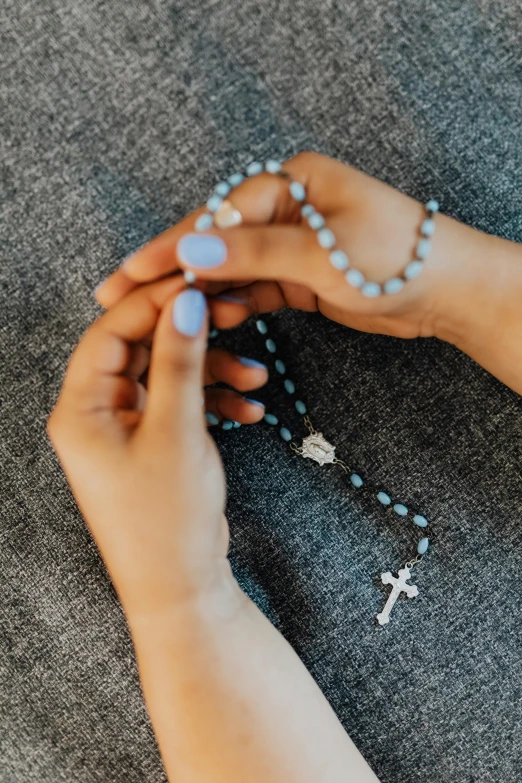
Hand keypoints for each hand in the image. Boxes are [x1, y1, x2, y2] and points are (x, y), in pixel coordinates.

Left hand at [47, 278, 267, 615]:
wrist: (183, 587)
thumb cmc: (166, 520)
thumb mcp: (176, 432)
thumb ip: (180, 361)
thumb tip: (186, 300)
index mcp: (81, 409)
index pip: (113, 331)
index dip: (157, 301)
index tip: (202, 282)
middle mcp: (97, 413)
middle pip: (143, 346)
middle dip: (193, 333)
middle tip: (235, 312)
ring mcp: (126, 427)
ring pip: (169, 373)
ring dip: (213, 369)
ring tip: (255, 377)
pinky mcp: (154, 441)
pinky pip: (182, 401)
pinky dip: (215, 399)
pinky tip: (249, 409)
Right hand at [95, 151, 521, 393]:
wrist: (449, 290)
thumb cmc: (398, 257)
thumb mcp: (323, 253)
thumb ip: (255, 251)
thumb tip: (190, 245)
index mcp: (292, 182)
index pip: (217, 213)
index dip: (171, 245)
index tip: (132, 272)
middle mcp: (289, 206)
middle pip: (217, 238)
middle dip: (173, 268)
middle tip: (123, 295)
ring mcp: (294, 242)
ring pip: (234, 267)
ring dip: (200, 290)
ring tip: (156, 314)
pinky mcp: (303, 275)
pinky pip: (257, 288)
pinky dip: (235, 304)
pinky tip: (208, 319)